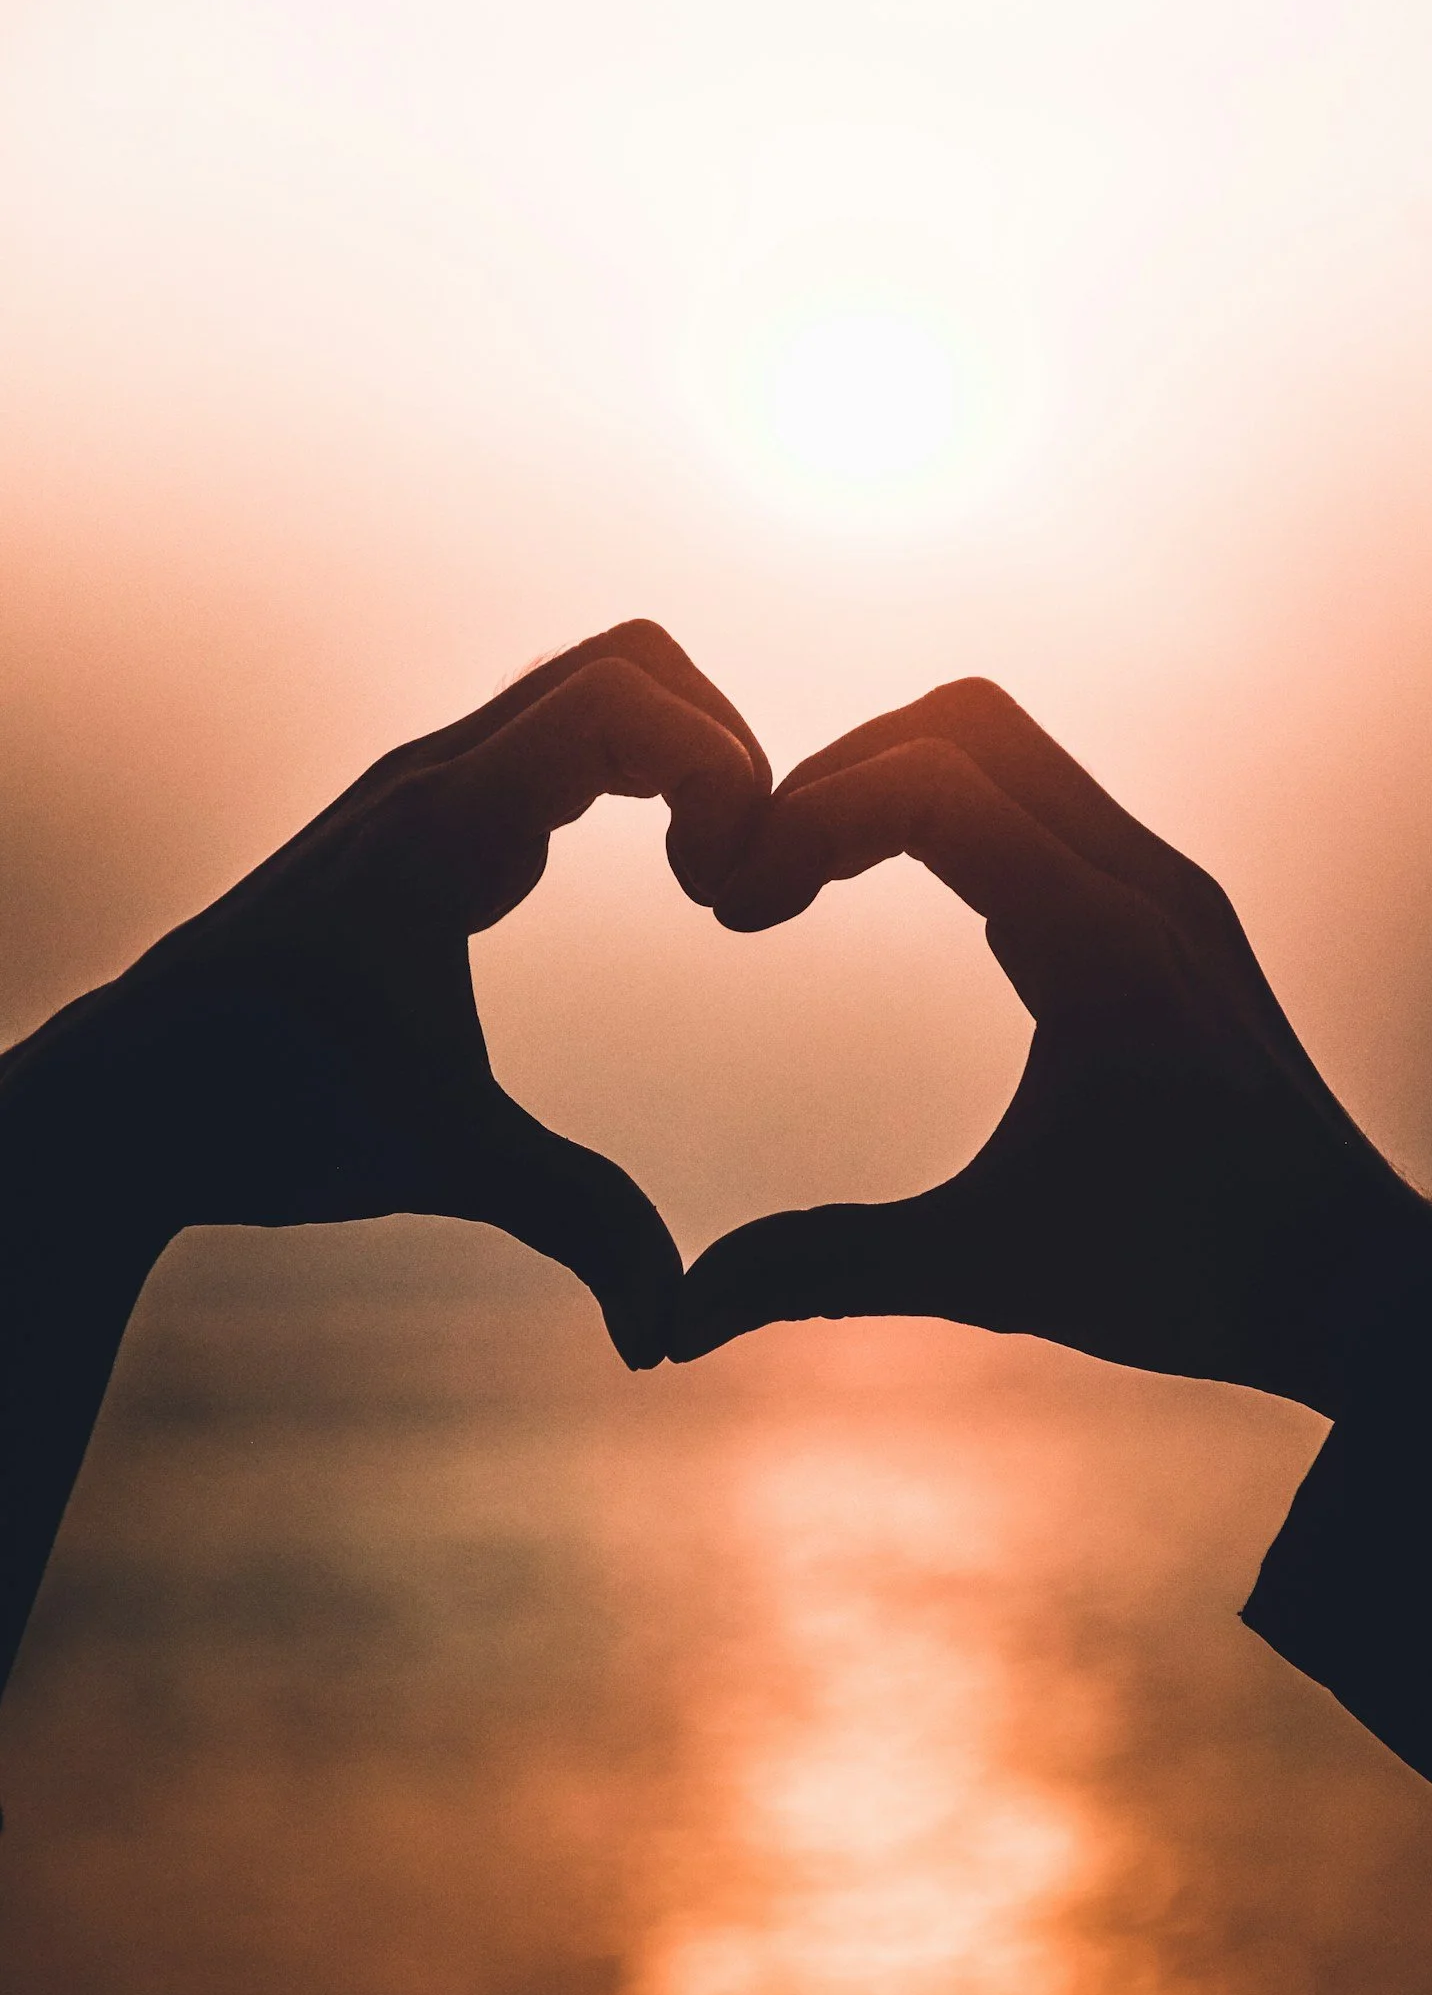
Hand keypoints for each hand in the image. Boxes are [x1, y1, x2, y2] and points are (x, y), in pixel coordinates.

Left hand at [2, 620, 768, 1370]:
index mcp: (441, 832)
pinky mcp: (427, 813)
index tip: (730, 895)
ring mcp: (428, 784)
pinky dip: (642, 771)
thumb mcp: (442, 1163)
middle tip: (739, 875)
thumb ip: (574, 1223)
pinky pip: (563, 732)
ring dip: (684, 754)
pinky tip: (663, 878)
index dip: (720, 769)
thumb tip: (669, 1335)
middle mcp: (432, 778)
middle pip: (628, 659)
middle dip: (724, 747)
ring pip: (595, 683)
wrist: (128, 1099)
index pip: (617, 702)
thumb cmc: (268, 1118)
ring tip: (713, 879)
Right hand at [675, 677, 1431, 1412]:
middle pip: (962, 721)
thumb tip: (670, 1326)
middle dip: (837, 775)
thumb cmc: (1191, 1282)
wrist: (1360, 1287)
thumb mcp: (989, 1273)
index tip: (734, 907)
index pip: (931, 785)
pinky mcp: (1174, 903)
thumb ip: (823, 1270)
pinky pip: (1046, 796)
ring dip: (894, 782)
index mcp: (1103, 952)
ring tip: (809, 879)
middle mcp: (1147, 885)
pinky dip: (953, 809)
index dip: (805, 818)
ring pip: (1008, 744)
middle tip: (759, 878)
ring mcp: (1169, 883)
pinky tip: (899, 898)